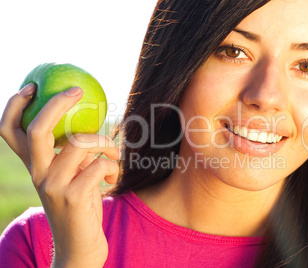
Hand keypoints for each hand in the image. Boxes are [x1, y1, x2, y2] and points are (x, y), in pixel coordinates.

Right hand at [0, 83, 118, 266]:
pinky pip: (99, 165)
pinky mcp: (73, 197)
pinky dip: (113, 166)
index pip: (9, 131)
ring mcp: (52, 186)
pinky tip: (114, 178)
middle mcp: (37, 174)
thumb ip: (73, 152)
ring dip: (106, 143)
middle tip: (76, 91)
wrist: (80, 245)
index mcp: (34, 166)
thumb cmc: (80, 203)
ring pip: (79, 143)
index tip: (32, 86)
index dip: (14, 106)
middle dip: (56, 104)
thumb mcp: (72, 174)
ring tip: (116, 155)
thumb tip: (90, 120)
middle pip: (37, 130)